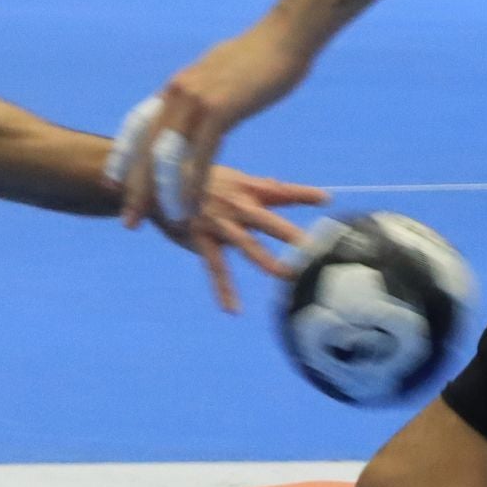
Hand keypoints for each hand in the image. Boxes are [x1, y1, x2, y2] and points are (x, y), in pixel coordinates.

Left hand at [117, 18, 315, 234]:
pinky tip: (191, 206)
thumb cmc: (259, 55)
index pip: (139, 125)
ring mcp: (197, 100)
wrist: (285, 36)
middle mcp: (179, 93)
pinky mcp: (221, 109)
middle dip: (135, 186)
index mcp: (177, 86)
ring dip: (161, 193)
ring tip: (158, 220)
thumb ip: (201, 92)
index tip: (113, 183)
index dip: (124, 156)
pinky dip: (192, 185)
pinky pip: (200, 156)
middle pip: (147, 147)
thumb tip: (195, 101)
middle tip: (128, 218)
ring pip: (168, 155)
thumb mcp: (217, 73)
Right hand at [167, 164, 328, 312]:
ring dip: (265, 259)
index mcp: (246, 188)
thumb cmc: (198, 178)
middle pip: (267, 220)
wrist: (159, 179)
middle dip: (289, 233)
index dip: (303, 195)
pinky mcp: (201, 238)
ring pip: (245, 244)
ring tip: (285, 274)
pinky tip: (233, 310)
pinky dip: (224, 289)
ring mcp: (218, 223)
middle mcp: (235, 205)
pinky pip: (215, 267)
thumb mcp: (229, 176)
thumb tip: (280, 186)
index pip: (281, 192)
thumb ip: (257, 185)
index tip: (327, 199)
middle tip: (312, 246)